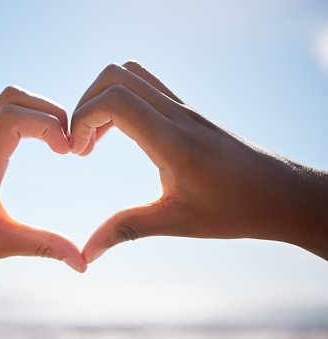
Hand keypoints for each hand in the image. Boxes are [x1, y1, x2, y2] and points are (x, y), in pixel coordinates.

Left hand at [0, 85, 85, 272]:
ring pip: (5, 101)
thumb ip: (43, 247)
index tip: (65, 152)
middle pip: (13, 97)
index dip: (48, 124)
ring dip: (36, 111)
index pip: (13, 117)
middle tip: (65, 141)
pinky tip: (35, 142)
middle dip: (49, 110)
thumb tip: (81, 262)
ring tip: (55, 140)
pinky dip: (23, 117)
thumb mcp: (0, 244)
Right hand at [71, 60, 327, 262]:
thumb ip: (126, 230)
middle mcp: (176, 115)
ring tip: (98, 138)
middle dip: (86, 103)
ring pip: (132, 75)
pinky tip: (122, 134)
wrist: (280, 193)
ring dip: (104, 98)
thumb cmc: (235, 209)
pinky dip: (123, 100)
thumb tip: (86, 255)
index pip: (115, 99)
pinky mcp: (188, 111)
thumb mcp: (176, 222)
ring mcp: (184, 108)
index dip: (82, 117)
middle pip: (116, 76)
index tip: (77, 151)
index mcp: (171, 140)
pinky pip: (147, 87)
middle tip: (82, 143)